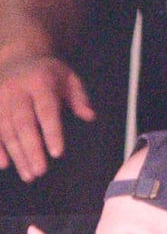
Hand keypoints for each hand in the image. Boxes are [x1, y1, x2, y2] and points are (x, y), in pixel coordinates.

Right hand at [0, 54, 94, 181]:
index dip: (51, 132)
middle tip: (40, 172)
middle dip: (31, 150)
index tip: (58, 153)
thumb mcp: (69, 78)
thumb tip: (90, 116)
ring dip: (16, 154)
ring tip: (29, 175)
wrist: (18, 58)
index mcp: (40, 82)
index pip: (46, 110)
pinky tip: (4, 165)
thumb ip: (79, 97)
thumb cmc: (49, 74)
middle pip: (23, 124)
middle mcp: (16, 91)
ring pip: (5, 130)